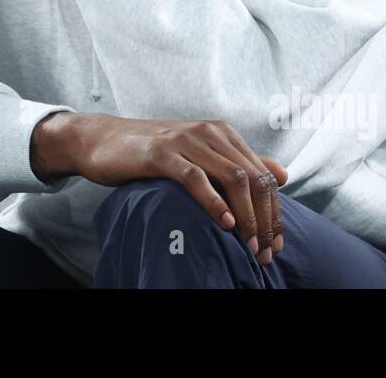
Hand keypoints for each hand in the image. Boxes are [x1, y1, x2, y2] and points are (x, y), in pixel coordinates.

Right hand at [32, 112, 287, 261]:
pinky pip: (195, 177)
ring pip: (232, 177)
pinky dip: (213, 201)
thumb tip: (282, 175)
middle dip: (264, 220)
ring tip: (248, 244)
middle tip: (264, 252)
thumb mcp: (200, 154)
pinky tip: (224, 222)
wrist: (102, 139)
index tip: (275, 244)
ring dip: (245, 216)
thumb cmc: (152, 152)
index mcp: (223, 133)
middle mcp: (209, 132)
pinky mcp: (162, 153)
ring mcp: (186, 140)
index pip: (262, 175)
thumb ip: (240, 162)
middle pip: (253, 178)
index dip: (274, 212)